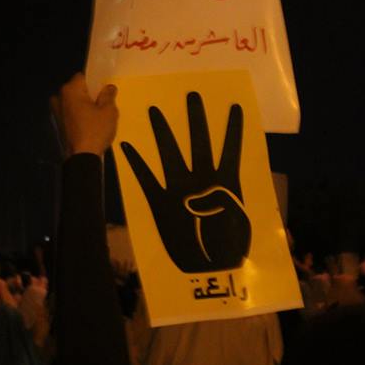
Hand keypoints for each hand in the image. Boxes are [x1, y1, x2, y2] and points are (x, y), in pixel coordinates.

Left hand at [51, 73, 117, 157]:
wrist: (82, 157)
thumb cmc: (95, 130)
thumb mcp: (108, 111)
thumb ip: (108, 95)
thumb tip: (109, 87)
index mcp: (70, 90)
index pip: (83, 76)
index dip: (95, 82)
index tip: (104, 91)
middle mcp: (59, 97)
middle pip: (77, 89)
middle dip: (89, 93)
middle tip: (103, 103)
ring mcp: (56, 111)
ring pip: (73, 101)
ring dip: (83, 104)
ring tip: (96, 115)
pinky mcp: (57, 123)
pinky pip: (70, 112)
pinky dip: (78, 114)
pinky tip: (88, 123)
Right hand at [121, 92, 250, 272]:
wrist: (209, 269)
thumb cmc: (228, 245)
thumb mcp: (234, 220)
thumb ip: (220, 202)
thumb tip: (194, 197)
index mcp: (224, 182)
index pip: (230, 149)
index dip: (234, 129)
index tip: (237, 106)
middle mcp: (201, 180)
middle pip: (198, 142)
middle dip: (196, 119)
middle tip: (192, 94)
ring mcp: (180, 190)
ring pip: (171, 154)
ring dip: (164, 134)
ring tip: (155, 111)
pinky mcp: (162, 205)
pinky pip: (147, 181)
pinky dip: (137, 165)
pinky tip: (127, 148)